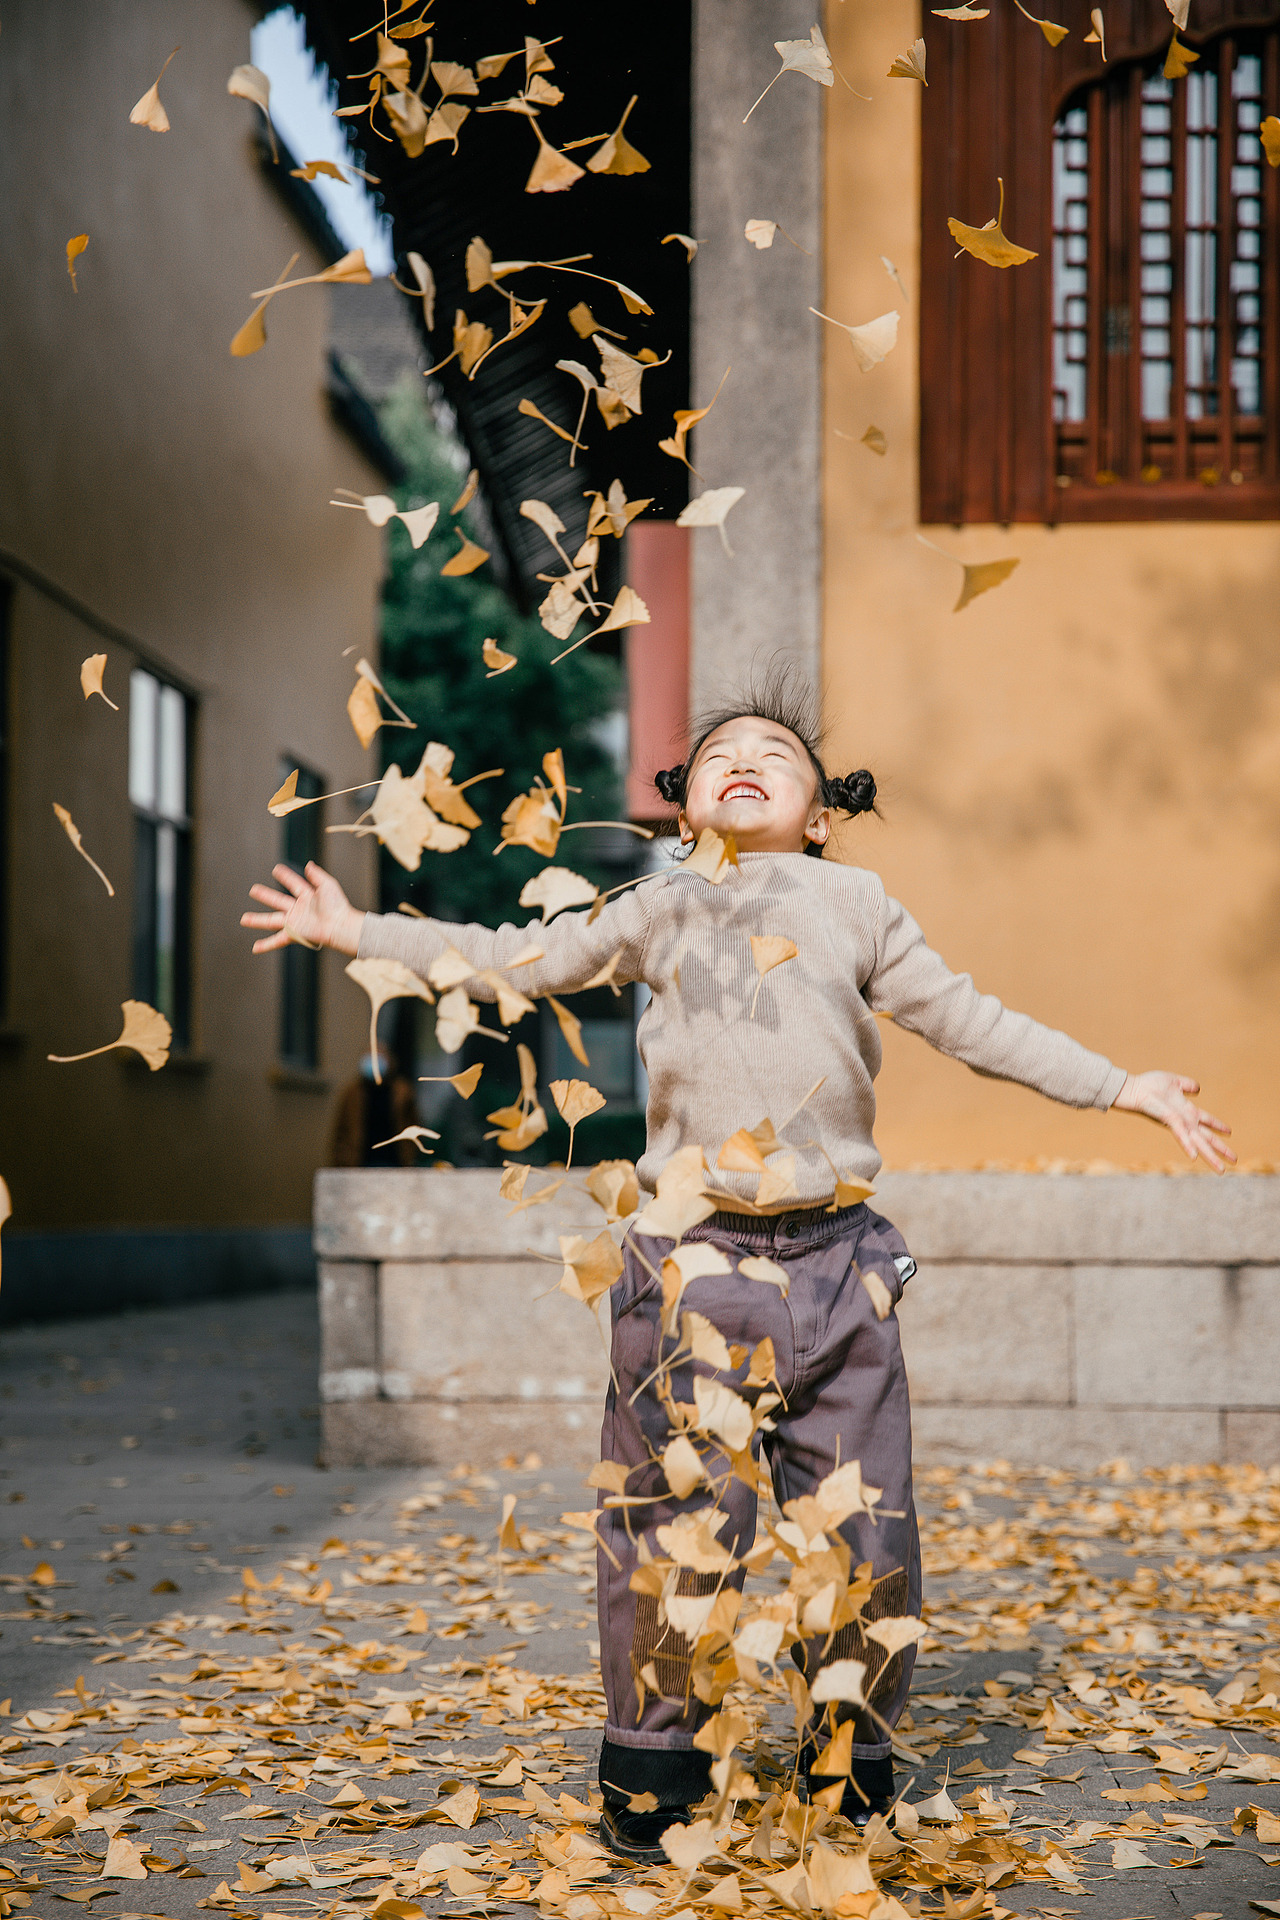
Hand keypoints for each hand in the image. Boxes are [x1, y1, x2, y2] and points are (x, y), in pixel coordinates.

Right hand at [241, 862, 364, 956]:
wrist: (339, 925)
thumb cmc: (337, 906)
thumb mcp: (327, 885)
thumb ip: (317, 875)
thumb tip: (308, 865)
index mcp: (308, 896)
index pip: (294, 884)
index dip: (286, 876)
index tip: (276, 869)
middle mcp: (299, 909)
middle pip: (277, 900)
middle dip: (265, 895)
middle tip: (253, 890)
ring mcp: (295, 922)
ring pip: (271, 920)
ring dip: (257, 920)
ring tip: (244, 919)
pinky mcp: (294, 933)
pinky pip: (277, 940)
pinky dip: (266, 945)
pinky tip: (255, 948)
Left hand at [1113, 1071, 1234, 1171]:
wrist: (1134, 1088)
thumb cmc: (1149, 1085)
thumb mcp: (1173, 1082)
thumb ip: (1186, 1085)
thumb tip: (1197, 1088)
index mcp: (1186, 1110)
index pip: (1206, 1120)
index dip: (1217, 1125)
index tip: (1229, 1132)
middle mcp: (1184, 1120)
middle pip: (1206, 1137)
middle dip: (1220, 1149)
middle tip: (1233, 1161)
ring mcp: (1178, 1123)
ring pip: (1198, 1142)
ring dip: (1210, 1156)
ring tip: (1221, 1170)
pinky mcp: (1169, 1121)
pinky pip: (1180, 1134)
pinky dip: (1188, 1146)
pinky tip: (1195, 1157)